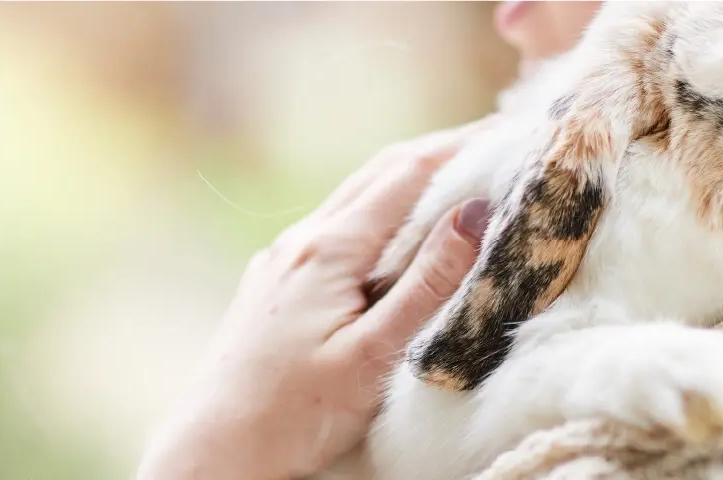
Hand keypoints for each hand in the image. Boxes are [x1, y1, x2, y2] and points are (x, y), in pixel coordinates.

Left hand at [137, 119, 493, 479]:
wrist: (216, 451)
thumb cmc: (295, 413)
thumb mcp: (374, 352)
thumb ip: (427, 283)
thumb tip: (474, 212)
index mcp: (329, 248)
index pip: (407, 174)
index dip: (459, 147)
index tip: (506, 132)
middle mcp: (301, 240)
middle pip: (379, 174)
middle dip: (436, 151)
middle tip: (490, 140)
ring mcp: (282, 260)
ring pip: (354, 200)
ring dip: (406, 180)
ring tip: (453, 174)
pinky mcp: (274, 283)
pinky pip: (334, 229)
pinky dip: (377, 213)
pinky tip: (392, 233)